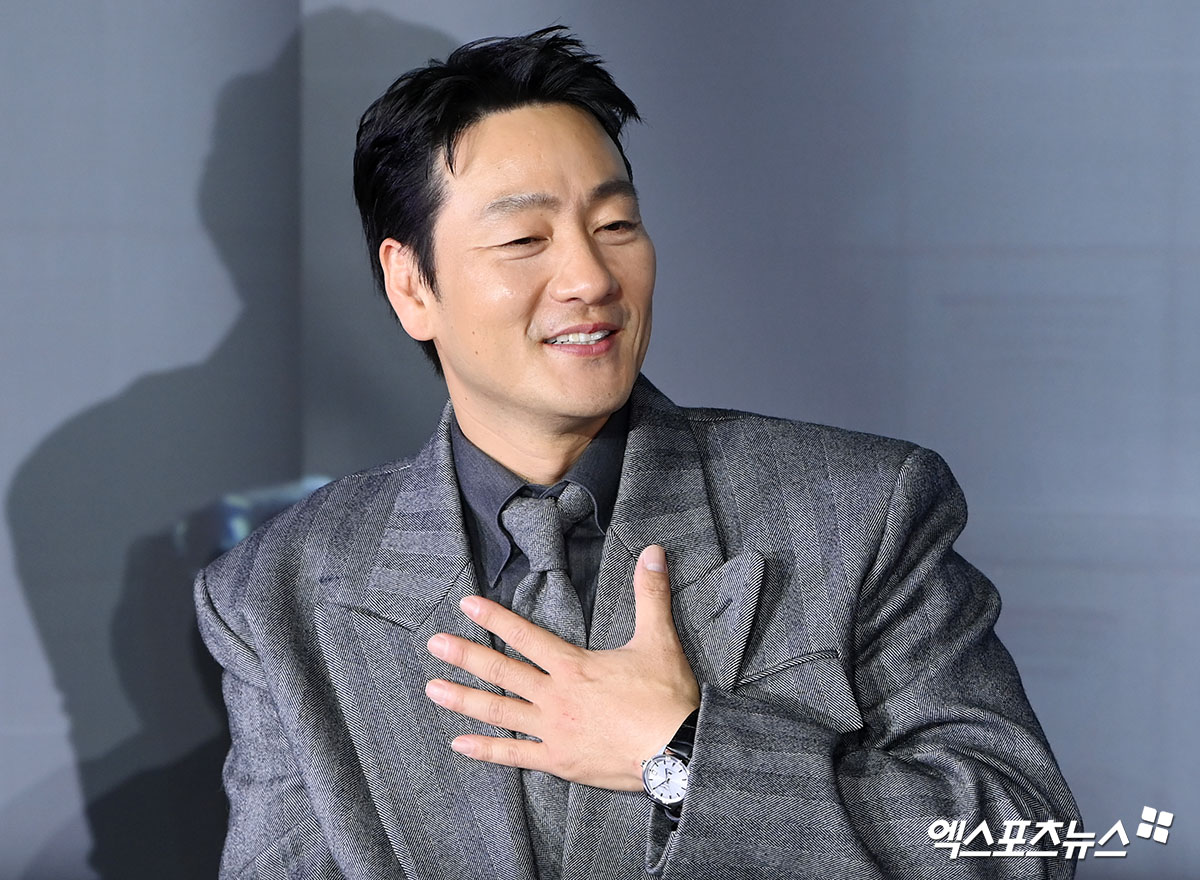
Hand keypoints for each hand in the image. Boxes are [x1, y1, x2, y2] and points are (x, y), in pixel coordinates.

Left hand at [424, 544, 699, 790]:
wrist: (677, 751)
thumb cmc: (667, 697)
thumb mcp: (660, 640)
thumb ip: (651, 595)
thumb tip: (654, 551)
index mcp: (574, 666)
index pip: (526, 636)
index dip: (495, 619)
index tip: (466, 606)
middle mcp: (556, 696)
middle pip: (503, 673)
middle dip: (465, 656)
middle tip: (433, 645)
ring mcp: (554, 731)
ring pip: (500, 713)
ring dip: (464, 700)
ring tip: (432, 690)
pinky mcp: (559, 760)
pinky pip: (515, 756)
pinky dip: (486, 751)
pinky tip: (459, 745)